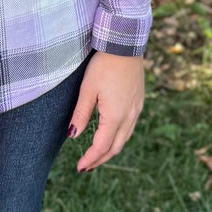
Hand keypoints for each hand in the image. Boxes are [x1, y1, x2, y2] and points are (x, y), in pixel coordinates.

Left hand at [69, 51, 144, 171]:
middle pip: (115, 147)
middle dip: (100, 159)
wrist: (125, 45)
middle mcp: (129, 116)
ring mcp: (136, 109)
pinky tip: (111, 135)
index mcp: (115, 116)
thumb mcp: (87, 90)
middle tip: (86, 166)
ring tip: (97, 156)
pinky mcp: (139, 102)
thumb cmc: (104, 65)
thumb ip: (81, 114)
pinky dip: (119, 137)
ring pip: (124, 138)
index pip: (101, 146)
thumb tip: (73, 136)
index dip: (90, 158)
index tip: (79, 167)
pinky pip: (129, 127)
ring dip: (110, 150)